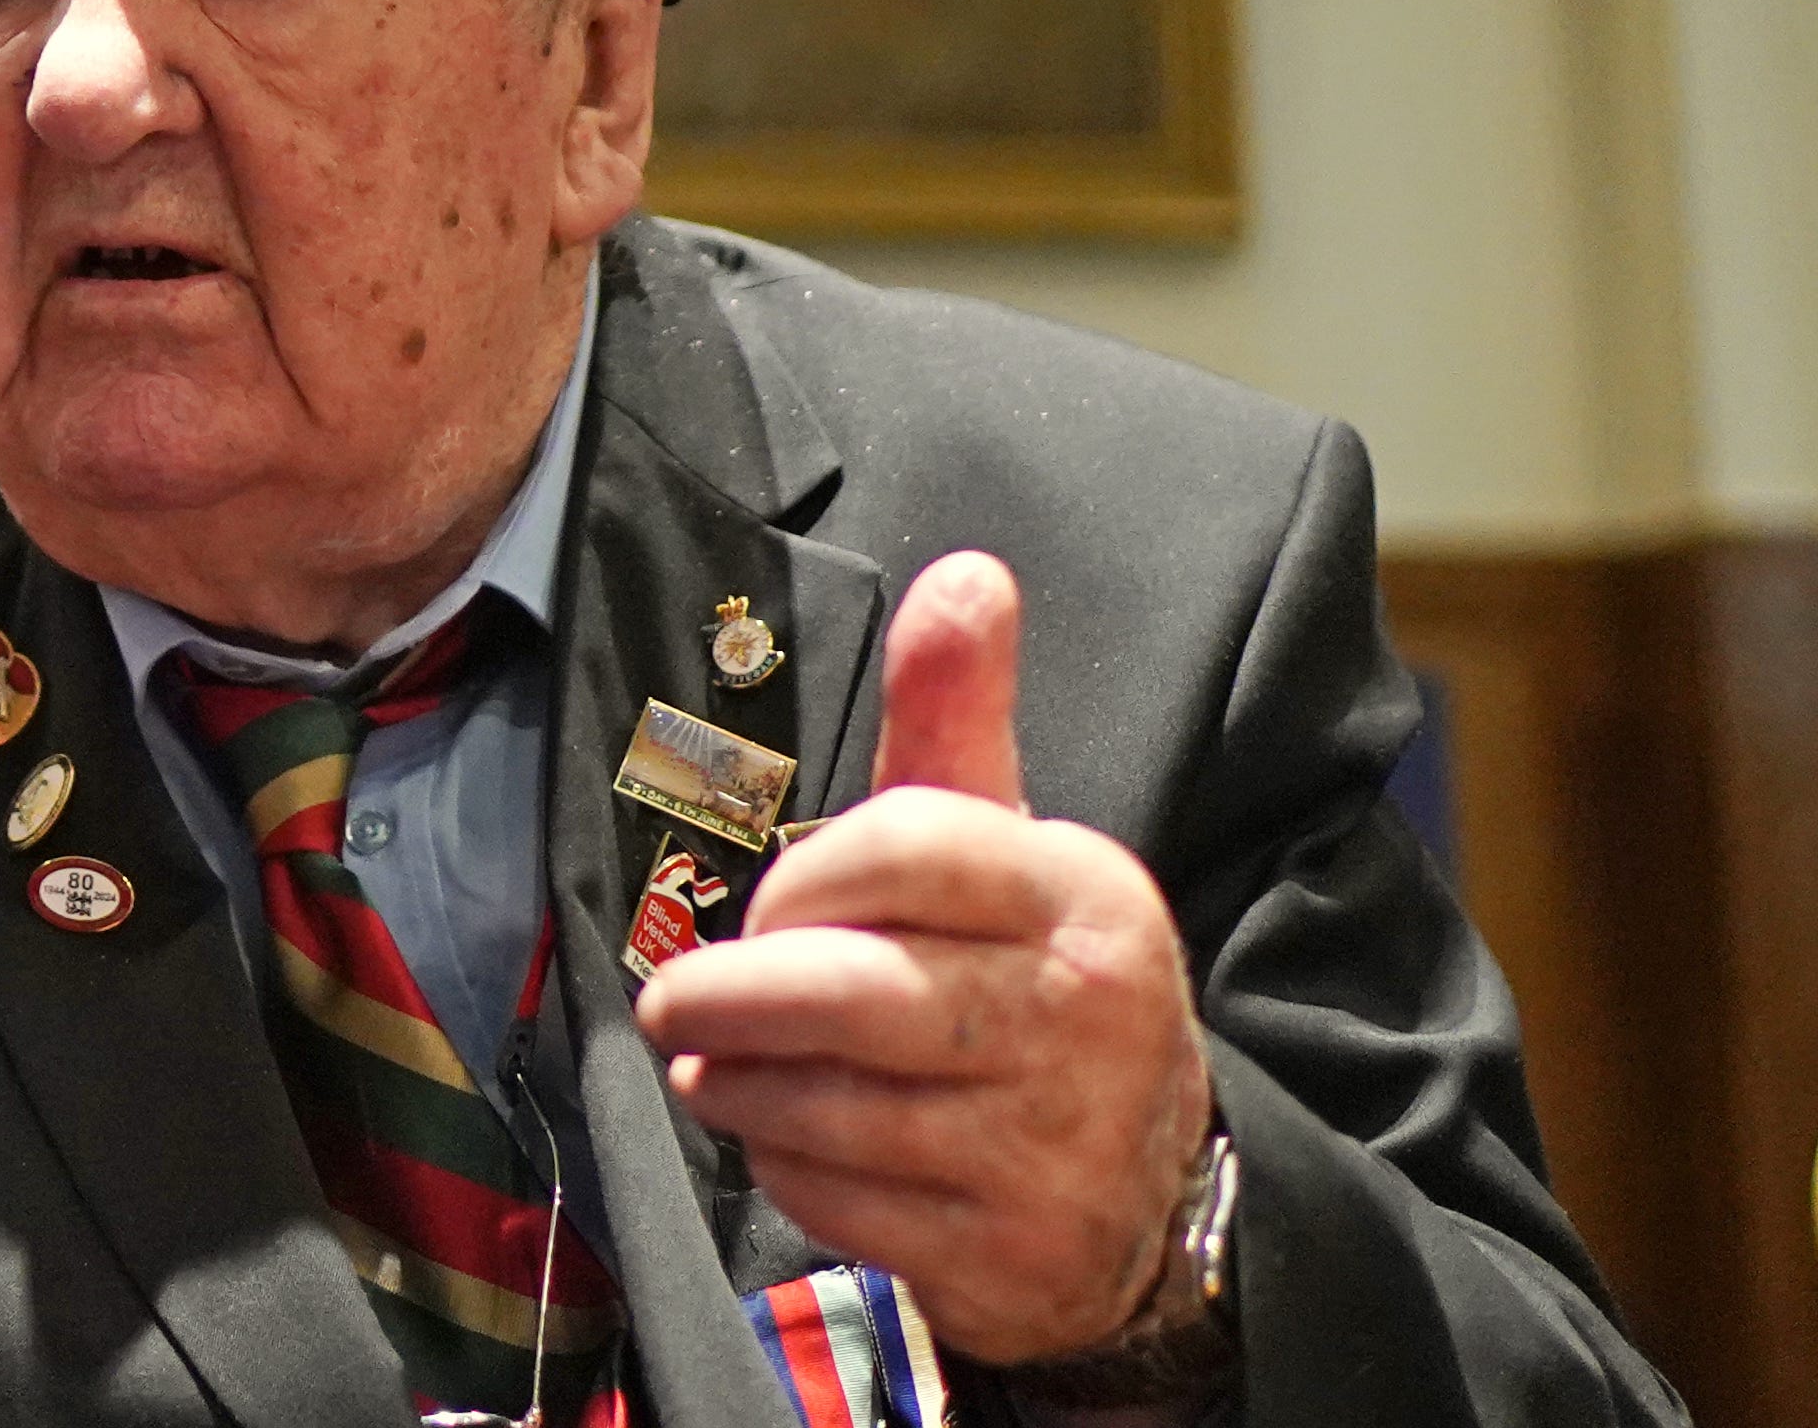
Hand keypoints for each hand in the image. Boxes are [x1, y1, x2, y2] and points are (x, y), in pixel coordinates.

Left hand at [632, 553, 1212, 1367]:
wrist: (1148, 1198)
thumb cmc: (1028, 984)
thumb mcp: (1007, 843)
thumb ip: (959, 716)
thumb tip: (965, 573)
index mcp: (1085, 894)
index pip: (908, 845)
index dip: (805, 874)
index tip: (766, 902)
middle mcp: (1086, 1016)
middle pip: (855, 990)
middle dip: (734, 995)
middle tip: (674, 999)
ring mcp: (1057, 1142)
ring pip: (834, 1104)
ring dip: (742, 1083)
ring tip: (713, 1062)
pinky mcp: (1015, 1248)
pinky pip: (846, 1196)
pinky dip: (785, 1166)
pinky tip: (781, 1137)